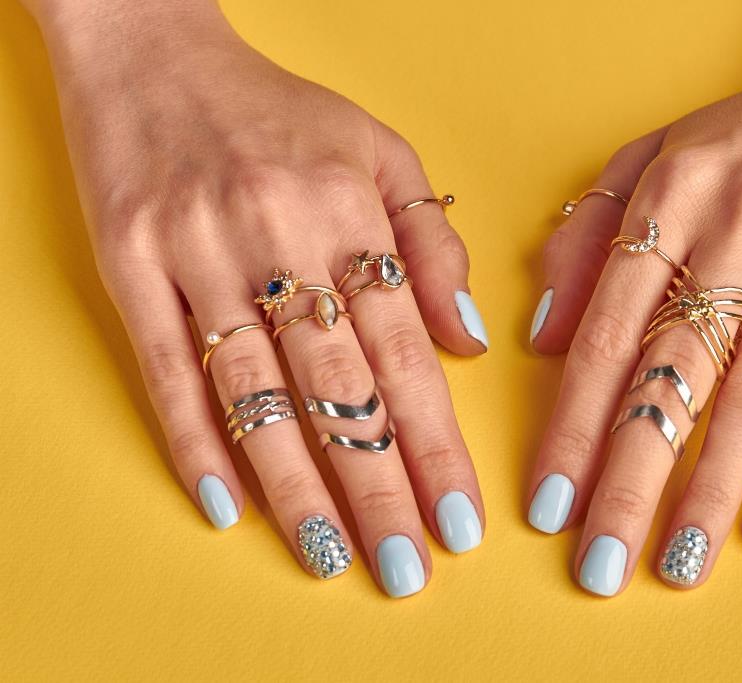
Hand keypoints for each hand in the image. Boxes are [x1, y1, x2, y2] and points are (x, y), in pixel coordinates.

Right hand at [31, 0, 486, 595]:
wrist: (154, 55)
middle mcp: (275, 237)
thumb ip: (431, 247)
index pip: (405, 352)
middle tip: (405, 567)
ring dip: (294, 486)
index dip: (435, 443)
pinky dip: (194, 443)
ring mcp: (196, 256)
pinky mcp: (129, 268)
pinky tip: (228, 506)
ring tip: (330, 557)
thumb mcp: (381, 152)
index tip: (460, 517)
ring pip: (255, 395)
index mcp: (348, 211)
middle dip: (377, 486)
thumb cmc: (280, 112)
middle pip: (337, 388)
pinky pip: (164, 371)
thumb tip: (470, 342)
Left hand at [528, 0, 741, 594]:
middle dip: (628, 481)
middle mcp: (736, 230)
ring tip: (675, 562)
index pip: (605, 338)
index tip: (547, 504)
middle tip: (599, 567)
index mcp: (668, 200)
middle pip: (669, 378)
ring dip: (710, 488)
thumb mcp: (654, 155)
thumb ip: (587, 237)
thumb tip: (543, 337)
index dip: (571, 429)